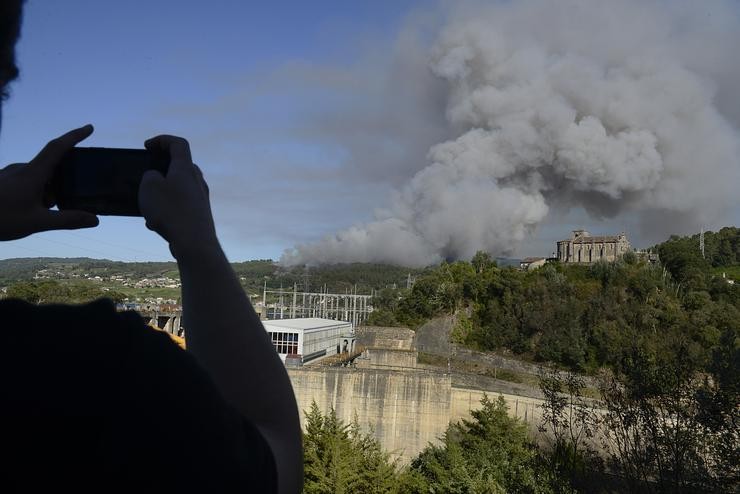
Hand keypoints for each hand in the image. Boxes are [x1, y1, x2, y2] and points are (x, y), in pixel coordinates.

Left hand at [0, 125, 98, 240]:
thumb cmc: (0, 218)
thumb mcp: (37, 222)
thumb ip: (67, 220)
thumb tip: (95, 220)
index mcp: (32, 174)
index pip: (58, 147)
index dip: (74, 136)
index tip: (89, 127)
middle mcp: (21, 169)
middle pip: (51, 167)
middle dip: (61, 182)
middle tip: (59, 204)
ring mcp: (10, 174)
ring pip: (38, 177)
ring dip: (47, 191)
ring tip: (41, 212)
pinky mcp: (2, 181)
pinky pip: (25, 181)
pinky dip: (35, 193)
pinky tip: (27, 211)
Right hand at [139, 135, 216, 258]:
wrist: (194, 243)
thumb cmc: (171, 212)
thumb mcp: (149, 186)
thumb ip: (150, 176)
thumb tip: (156, 178)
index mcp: (186, 169)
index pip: (178, 144)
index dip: (162, 140)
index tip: (147, 146)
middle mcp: (197, 181)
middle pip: (181, 166)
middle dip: (161, 168)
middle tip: (147, 175)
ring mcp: (201, 198)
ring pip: (179, 188)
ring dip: (162, 193)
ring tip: (147, 206)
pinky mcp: (200, 215)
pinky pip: (180, 207)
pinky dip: (166, 210)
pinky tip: (154, 224)